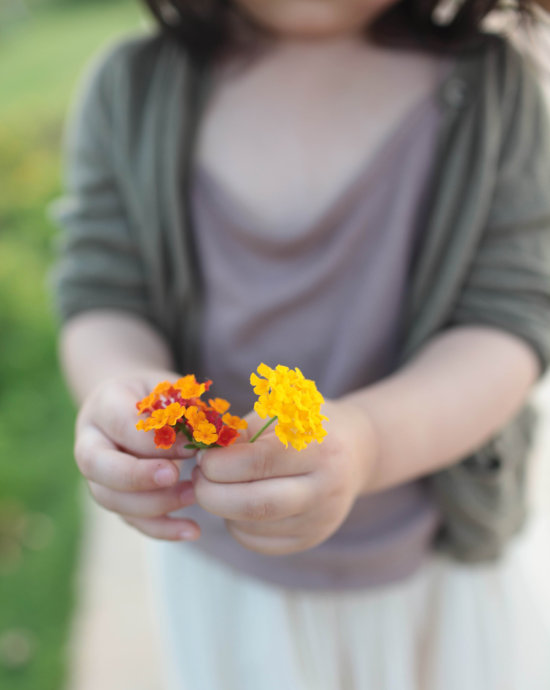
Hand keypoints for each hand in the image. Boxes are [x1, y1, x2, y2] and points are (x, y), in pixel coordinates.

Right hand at [74, 372, 199, 540]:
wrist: (131, 405)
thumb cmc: (158, 396)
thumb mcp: (171, 389)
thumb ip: (186, 409)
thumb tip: (210, 436)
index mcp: (105, 405)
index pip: (121, 425)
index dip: (155, 439)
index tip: (189, 446)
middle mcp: (90, 440)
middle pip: (97, 466)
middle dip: (136, 475)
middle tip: (174, 475)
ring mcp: (96, 474)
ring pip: (111, 498)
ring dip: (155, 503)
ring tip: (194, 495)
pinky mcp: (113, 497)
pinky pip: (130, 520)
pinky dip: (161, 529)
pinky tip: (192, 530)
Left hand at [192, 399, 376, 554]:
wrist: (355, 450)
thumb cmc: (307, 423)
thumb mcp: (281, 411)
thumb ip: (244, 431)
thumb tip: (205, 451)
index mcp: (320, 448)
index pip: (260, 463)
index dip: (220, 463)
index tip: (202, 455)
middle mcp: (326, 488)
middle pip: (256, 506)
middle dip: (212, 494)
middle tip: (197, 477)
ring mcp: (321, 520)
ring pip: (253, 528)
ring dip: (221, 509)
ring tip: (216, 485)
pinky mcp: (310, 539)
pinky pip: (259, 542)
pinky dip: (236, 525)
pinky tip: (237, 503)